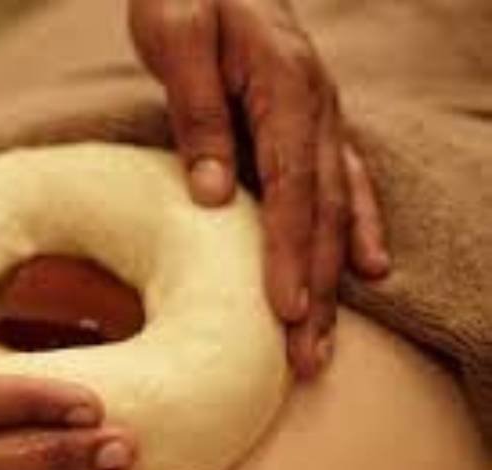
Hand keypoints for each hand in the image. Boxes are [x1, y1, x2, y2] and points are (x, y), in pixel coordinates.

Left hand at [128, 0, 390, 377]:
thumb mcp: (177, 37)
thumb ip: (198, 113)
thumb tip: (212, 197)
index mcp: (286, 85)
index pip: (291, 186)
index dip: (290, 252)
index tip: (284, 310)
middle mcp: (317, 107)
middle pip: (320, 213)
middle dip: (316, 289)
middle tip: (304, 358)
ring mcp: (323, 117)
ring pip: (335, 210)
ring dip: (333, 279)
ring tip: (322, 345)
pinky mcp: (313, 124)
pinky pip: (344, 184)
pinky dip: (356, 230)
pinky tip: (367, 274)